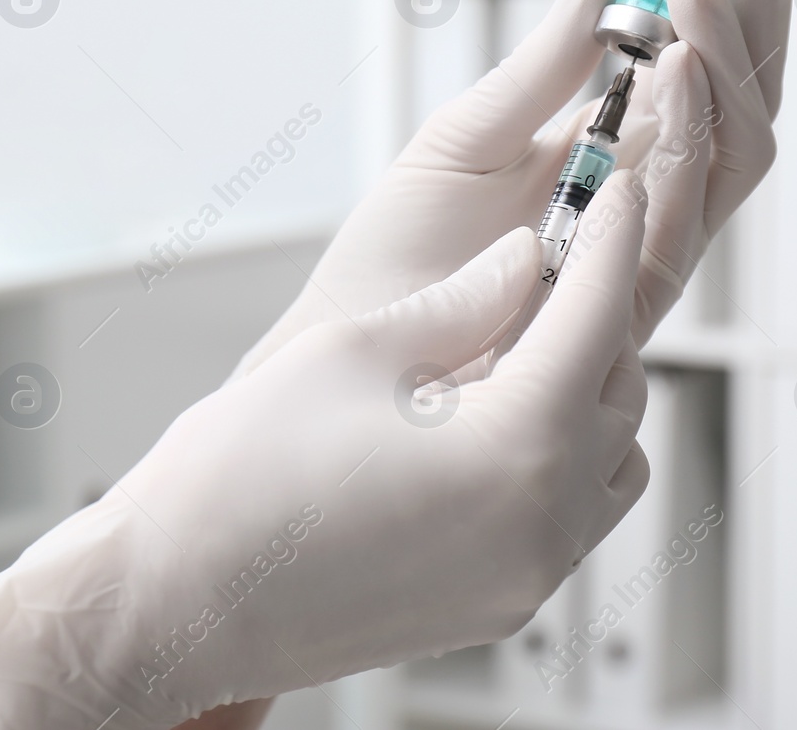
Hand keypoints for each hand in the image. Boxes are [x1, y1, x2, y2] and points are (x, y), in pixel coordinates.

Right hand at [0, 174, 650, 728]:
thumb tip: (519, 264)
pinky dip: (557, 457)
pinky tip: (491, 419)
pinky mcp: (495, 605)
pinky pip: (569, 516)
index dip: (609, 238)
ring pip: (609, 461)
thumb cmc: (240, 482)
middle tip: (554, 259)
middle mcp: (539, 524)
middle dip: (595, 314)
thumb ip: (459, 304)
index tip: (616, 191)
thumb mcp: (350, 354)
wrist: (177, 602)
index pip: (597, 315)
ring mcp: (524, 577)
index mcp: (515, 449)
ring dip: (583, 393)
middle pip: (618, 389)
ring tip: (518, 346)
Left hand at [231, 0, 796, 375]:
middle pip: (739, 99)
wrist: (355, 350)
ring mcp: (642, 247)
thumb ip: (547, 59)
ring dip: (732, 52)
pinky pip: (687, 203)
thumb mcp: (469, 133)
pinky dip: (690, 124)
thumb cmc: (400, 257)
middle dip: (761, 4)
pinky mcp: (626, 295)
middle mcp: (642, 202)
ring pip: (736, 146)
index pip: (703, 63)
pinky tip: (677, 56)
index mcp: (609, 158)